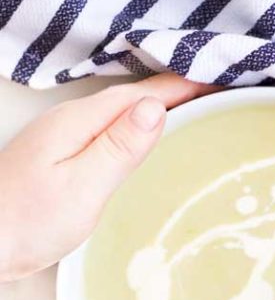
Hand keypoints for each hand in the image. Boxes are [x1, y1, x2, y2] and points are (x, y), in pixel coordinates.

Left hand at [0, 74, 213, 281]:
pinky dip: (140, 122)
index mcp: (79, 120)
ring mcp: (66, 134)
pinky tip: (150, 132)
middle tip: (217, 91)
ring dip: (159, 103)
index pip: (141, 93)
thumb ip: (120, 146)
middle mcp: (73, 119)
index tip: (220, 78)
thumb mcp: (82, 186)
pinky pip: (113, 126)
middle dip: (176, 89)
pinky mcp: (65, 151)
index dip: (182, 85)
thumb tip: (155, 108)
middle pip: (133, 95)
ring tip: (195, 105)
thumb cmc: (28, 222)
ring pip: (123, 109)